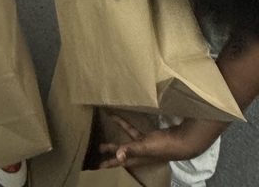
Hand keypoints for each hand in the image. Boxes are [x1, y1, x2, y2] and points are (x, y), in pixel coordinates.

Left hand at [99, 114, 225, 167]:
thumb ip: (132, 150)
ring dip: (120, 132)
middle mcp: (141, 153)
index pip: (121, 162)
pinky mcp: (151, 137)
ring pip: (129, 139)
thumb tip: (118, 155)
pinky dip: (129, 124)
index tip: (98, 166)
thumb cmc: (164, 146)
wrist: (183, 140)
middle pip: (123, 152)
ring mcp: (146, 145)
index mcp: (138, 158)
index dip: (110, 164)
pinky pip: (137, 130)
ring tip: (110, 120)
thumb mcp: (146, 147)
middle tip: (99, 147)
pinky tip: (123, 115)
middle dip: (111, 149)